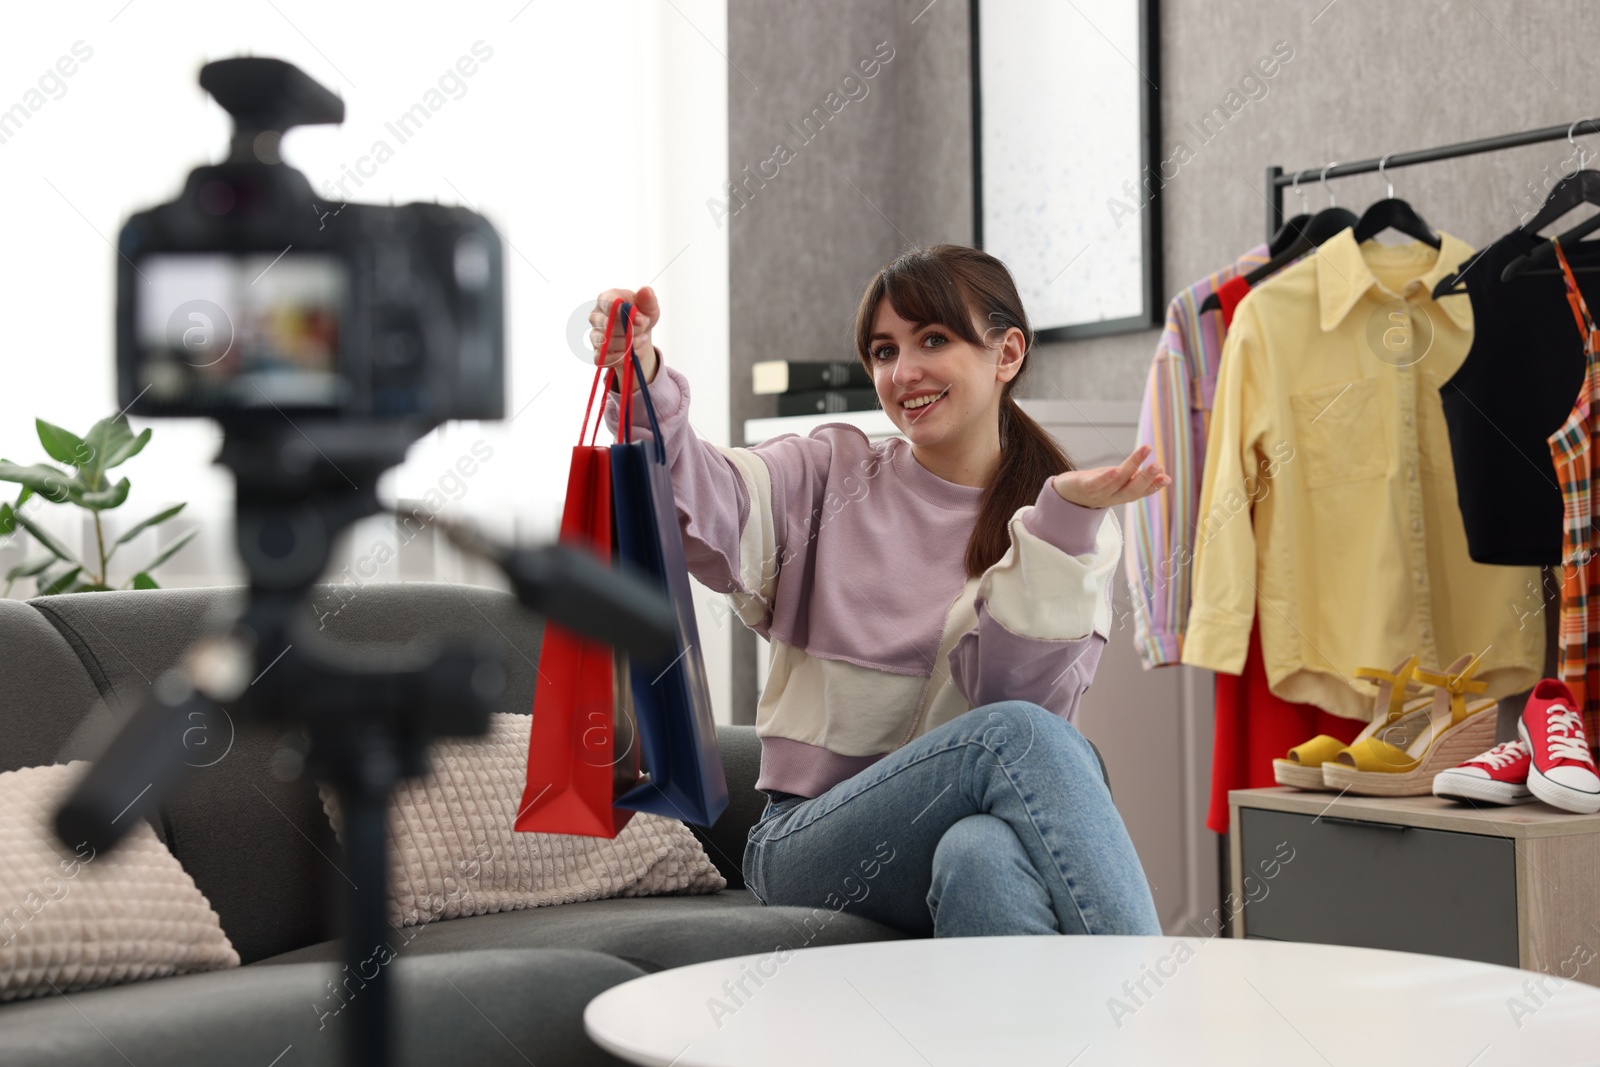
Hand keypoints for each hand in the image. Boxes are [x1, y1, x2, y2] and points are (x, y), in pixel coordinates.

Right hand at [590, 286, 659, 386]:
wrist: (640, 333)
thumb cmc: (641, 315)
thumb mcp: (649, 306)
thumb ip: (648, 299)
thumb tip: (645, 291)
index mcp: (606, 299)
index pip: (608, 304)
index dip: (625, 313)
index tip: (642, 319)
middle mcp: (595, 316)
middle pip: (607, 326)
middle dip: (630, 330)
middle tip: (645, 329)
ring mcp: (594, 335)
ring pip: (605, 344)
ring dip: (627, 345)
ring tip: (642, 340)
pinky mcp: (597, 353)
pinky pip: (602, 359)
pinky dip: (620, 359)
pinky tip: (632, 354)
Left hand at [1050, 445, 1169, 507]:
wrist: (1066, 495)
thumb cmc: (1097, 485)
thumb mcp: (1120, 483)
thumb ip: (1138, 479)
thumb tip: (1164, 474)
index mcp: (1123, 495)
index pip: (1142, 492)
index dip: (1154, 486)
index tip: (1167, 478)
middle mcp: (1113, 496)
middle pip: (1132, 488)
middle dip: (1146, 478)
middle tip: (1158, 466)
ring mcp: (1099, 493)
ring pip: (1118, 481)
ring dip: (1132, 467)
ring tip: (1145, 451)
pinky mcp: (1084, 487)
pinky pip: (1096, 483)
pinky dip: (1106, 478)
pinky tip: (1115, 469)